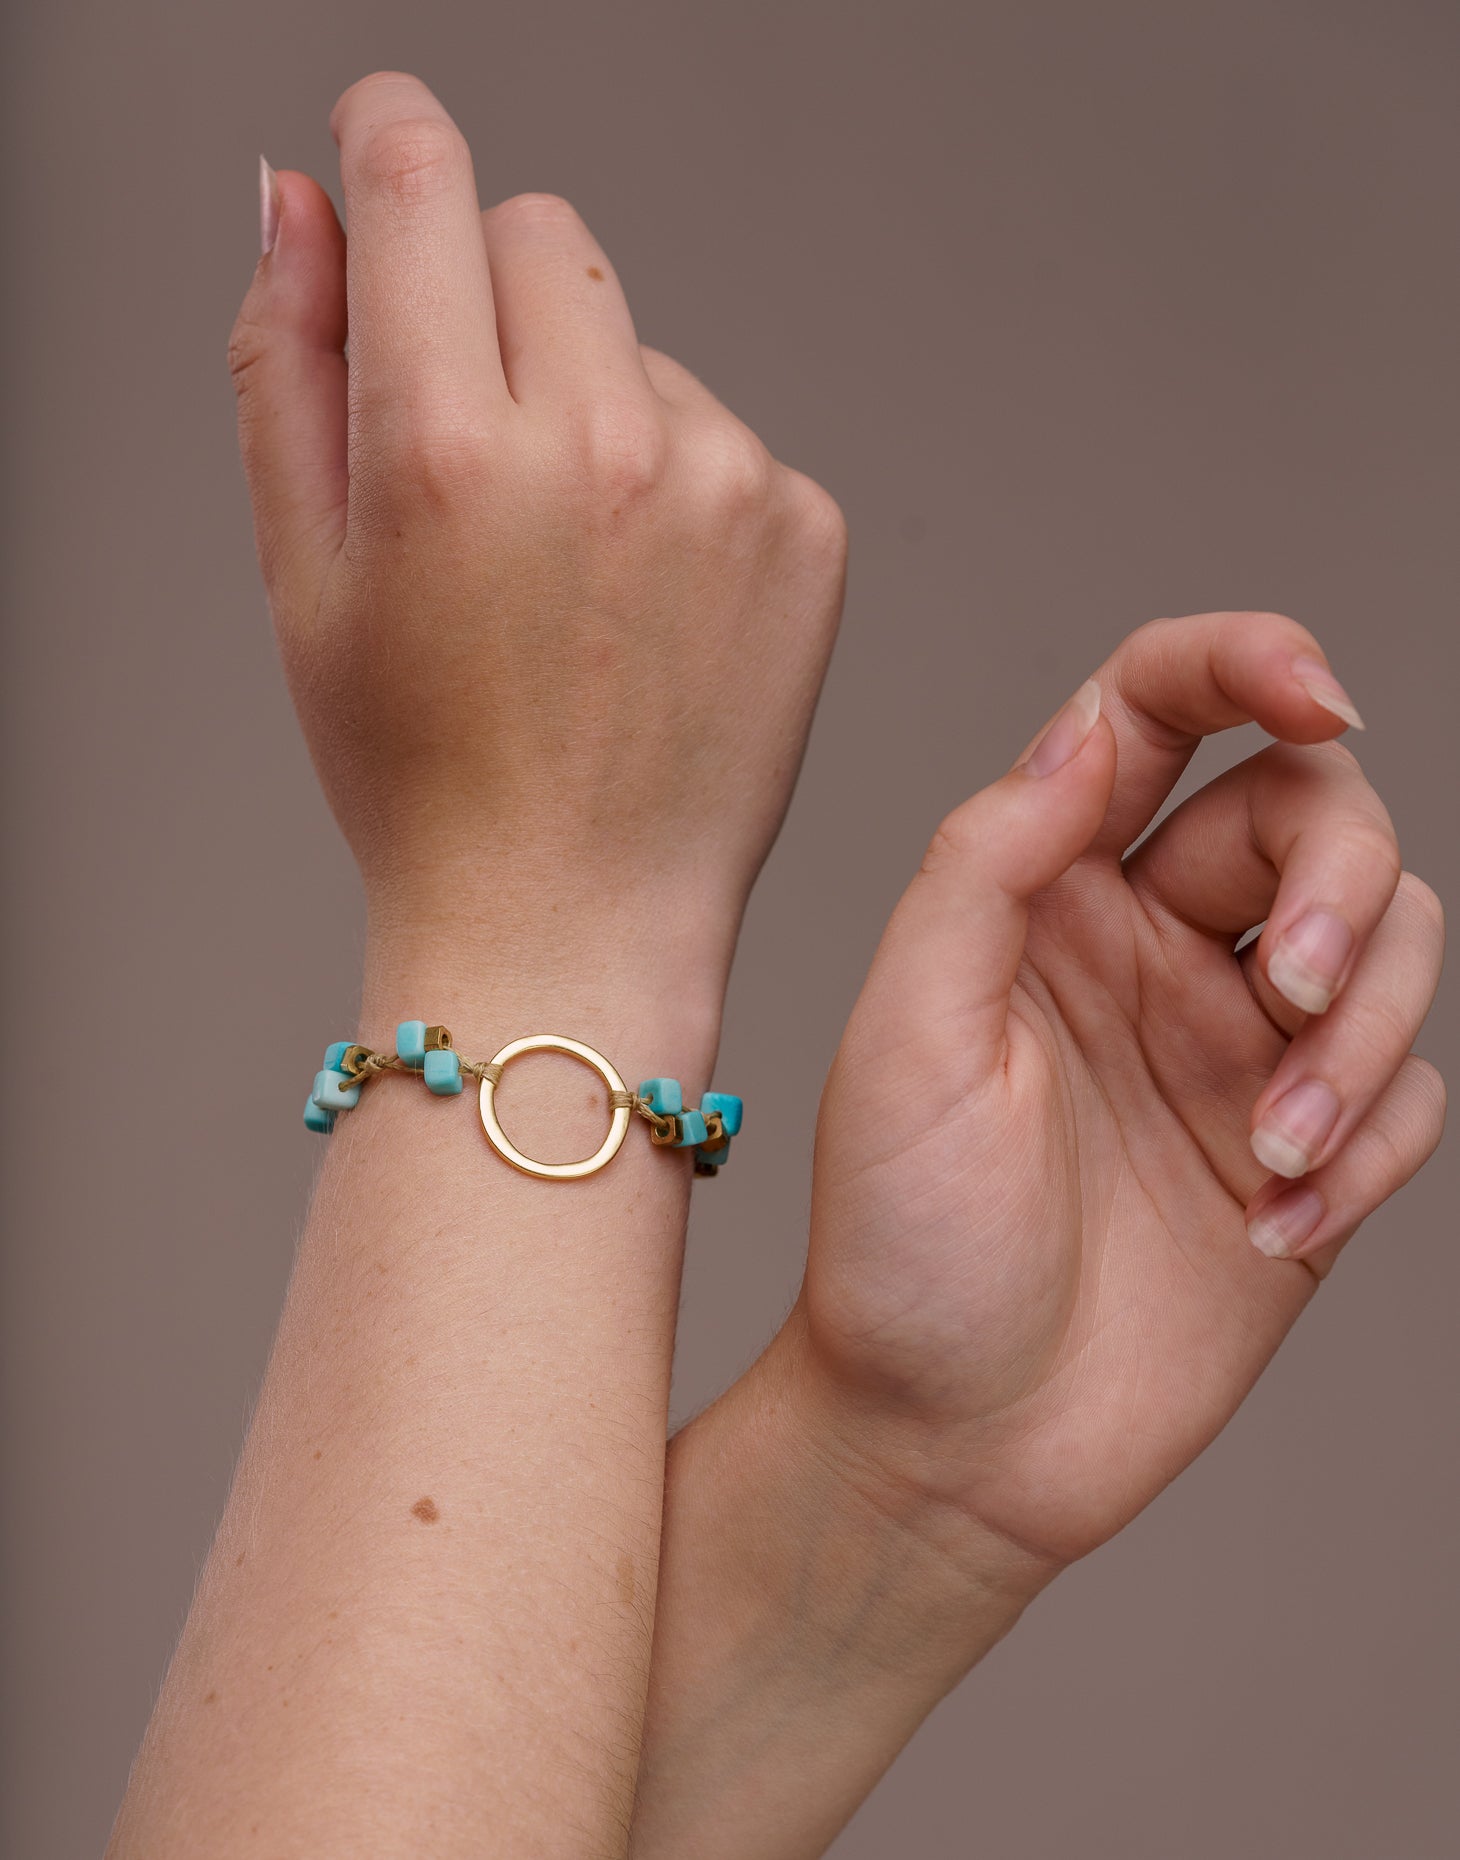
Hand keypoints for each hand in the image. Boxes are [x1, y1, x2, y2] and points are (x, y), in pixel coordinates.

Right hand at [228, 72, 844, 1000]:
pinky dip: (683, 486)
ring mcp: (725, 484)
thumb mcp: (305, 578)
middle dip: (488, 296)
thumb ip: (288, 362)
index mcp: (450, 451)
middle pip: (541, 236)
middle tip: (472, 447)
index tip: (385, 147)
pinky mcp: (806, 527)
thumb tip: (297, 201)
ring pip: (636, 342)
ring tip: (569, 572)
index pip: (423, 180)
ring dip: (592, 407)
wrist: (571, 918)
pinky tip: (648, 604)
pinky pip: (727, 434)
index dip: (388, 141)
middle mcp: (602, 447)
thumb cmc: (426, 778)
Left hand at [803, 611, 1443, 1572]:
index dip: (1251, 660)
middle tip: (1295, 995)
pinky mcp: (1303, 1154)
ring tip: (1278, 1150)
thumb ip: (987, 869)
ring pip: (1399, 944)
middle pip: (1318, 815)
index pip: (1159, 713)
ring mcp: (1235, 1049)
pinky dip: (1375, 1150)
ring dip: (1370, 1035)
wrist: (953, 1443)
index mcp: (1050, 893)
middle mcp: (1154, 947)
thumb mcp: (907, 1040)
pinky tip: (1279, 1229)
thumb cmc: (902, 1246)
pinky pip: (1412, 1094)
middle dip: (1346, 883)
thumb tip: (1080, 736)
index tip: (1324, 696)